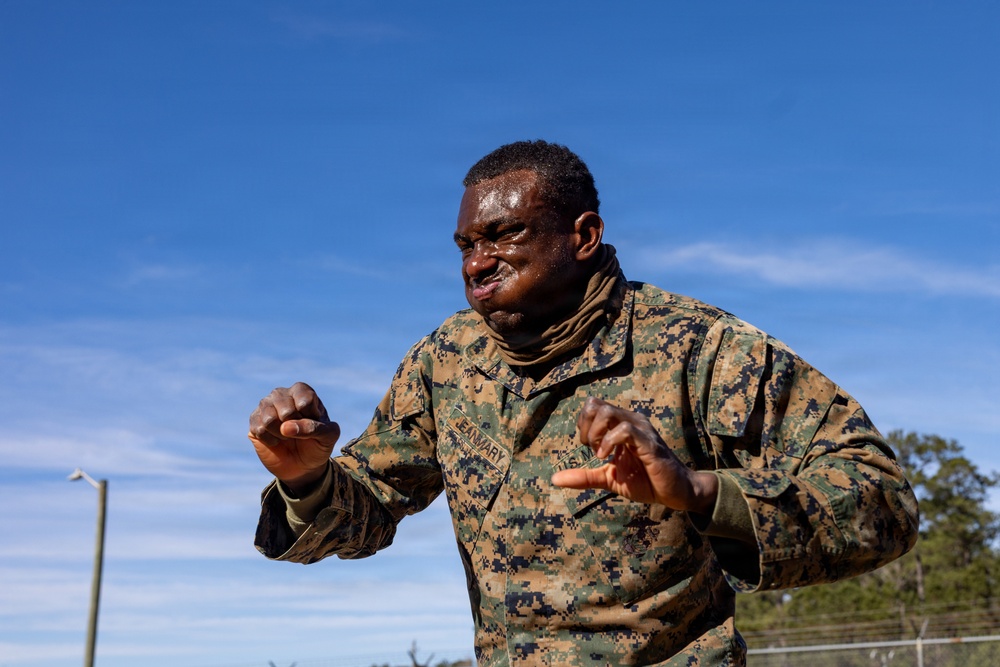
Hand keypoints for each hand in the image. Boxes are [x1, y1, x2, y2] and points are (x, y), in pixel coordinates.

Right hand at [248, 382, 340, 492]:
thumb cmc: (318, 445)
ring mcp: (266, 407)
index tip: (314, 423)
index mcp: (302, 392)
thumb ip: (315, 428)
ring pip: (269, 418)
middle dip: (294, 426)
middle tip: (298, 432)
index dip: (310, 417)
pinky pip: (258, 429)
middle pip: (285, 407)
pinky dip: (270, 440)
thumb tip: (286, 427)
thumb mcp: (328, 437)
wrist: (303, 466)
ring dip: (281, 434)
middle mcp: (282, 394)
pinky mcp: (254, 422)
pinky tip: (275, 441)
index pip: (304, 399)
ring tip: (286, 436)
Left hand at [551, 397, 717, 512]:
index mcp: (620, 425)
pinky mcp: (648, 442)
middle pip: (595, 404)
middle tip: (590, 447)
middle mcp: (630, 421)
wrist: (674, 492)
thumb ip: (583, 476)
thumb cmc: (644, 481)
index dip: (582, 424)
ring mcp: (640, 429)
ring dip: (595, 433)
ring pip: (608, 412)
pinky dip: (609, 442)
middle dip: (584, 426)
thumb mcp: (608, 478)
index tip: (588, 446)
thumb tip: (554, 479)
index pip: (592, 406)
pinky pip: (625, 430)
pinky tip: (608, 458)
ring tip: (599, 453)